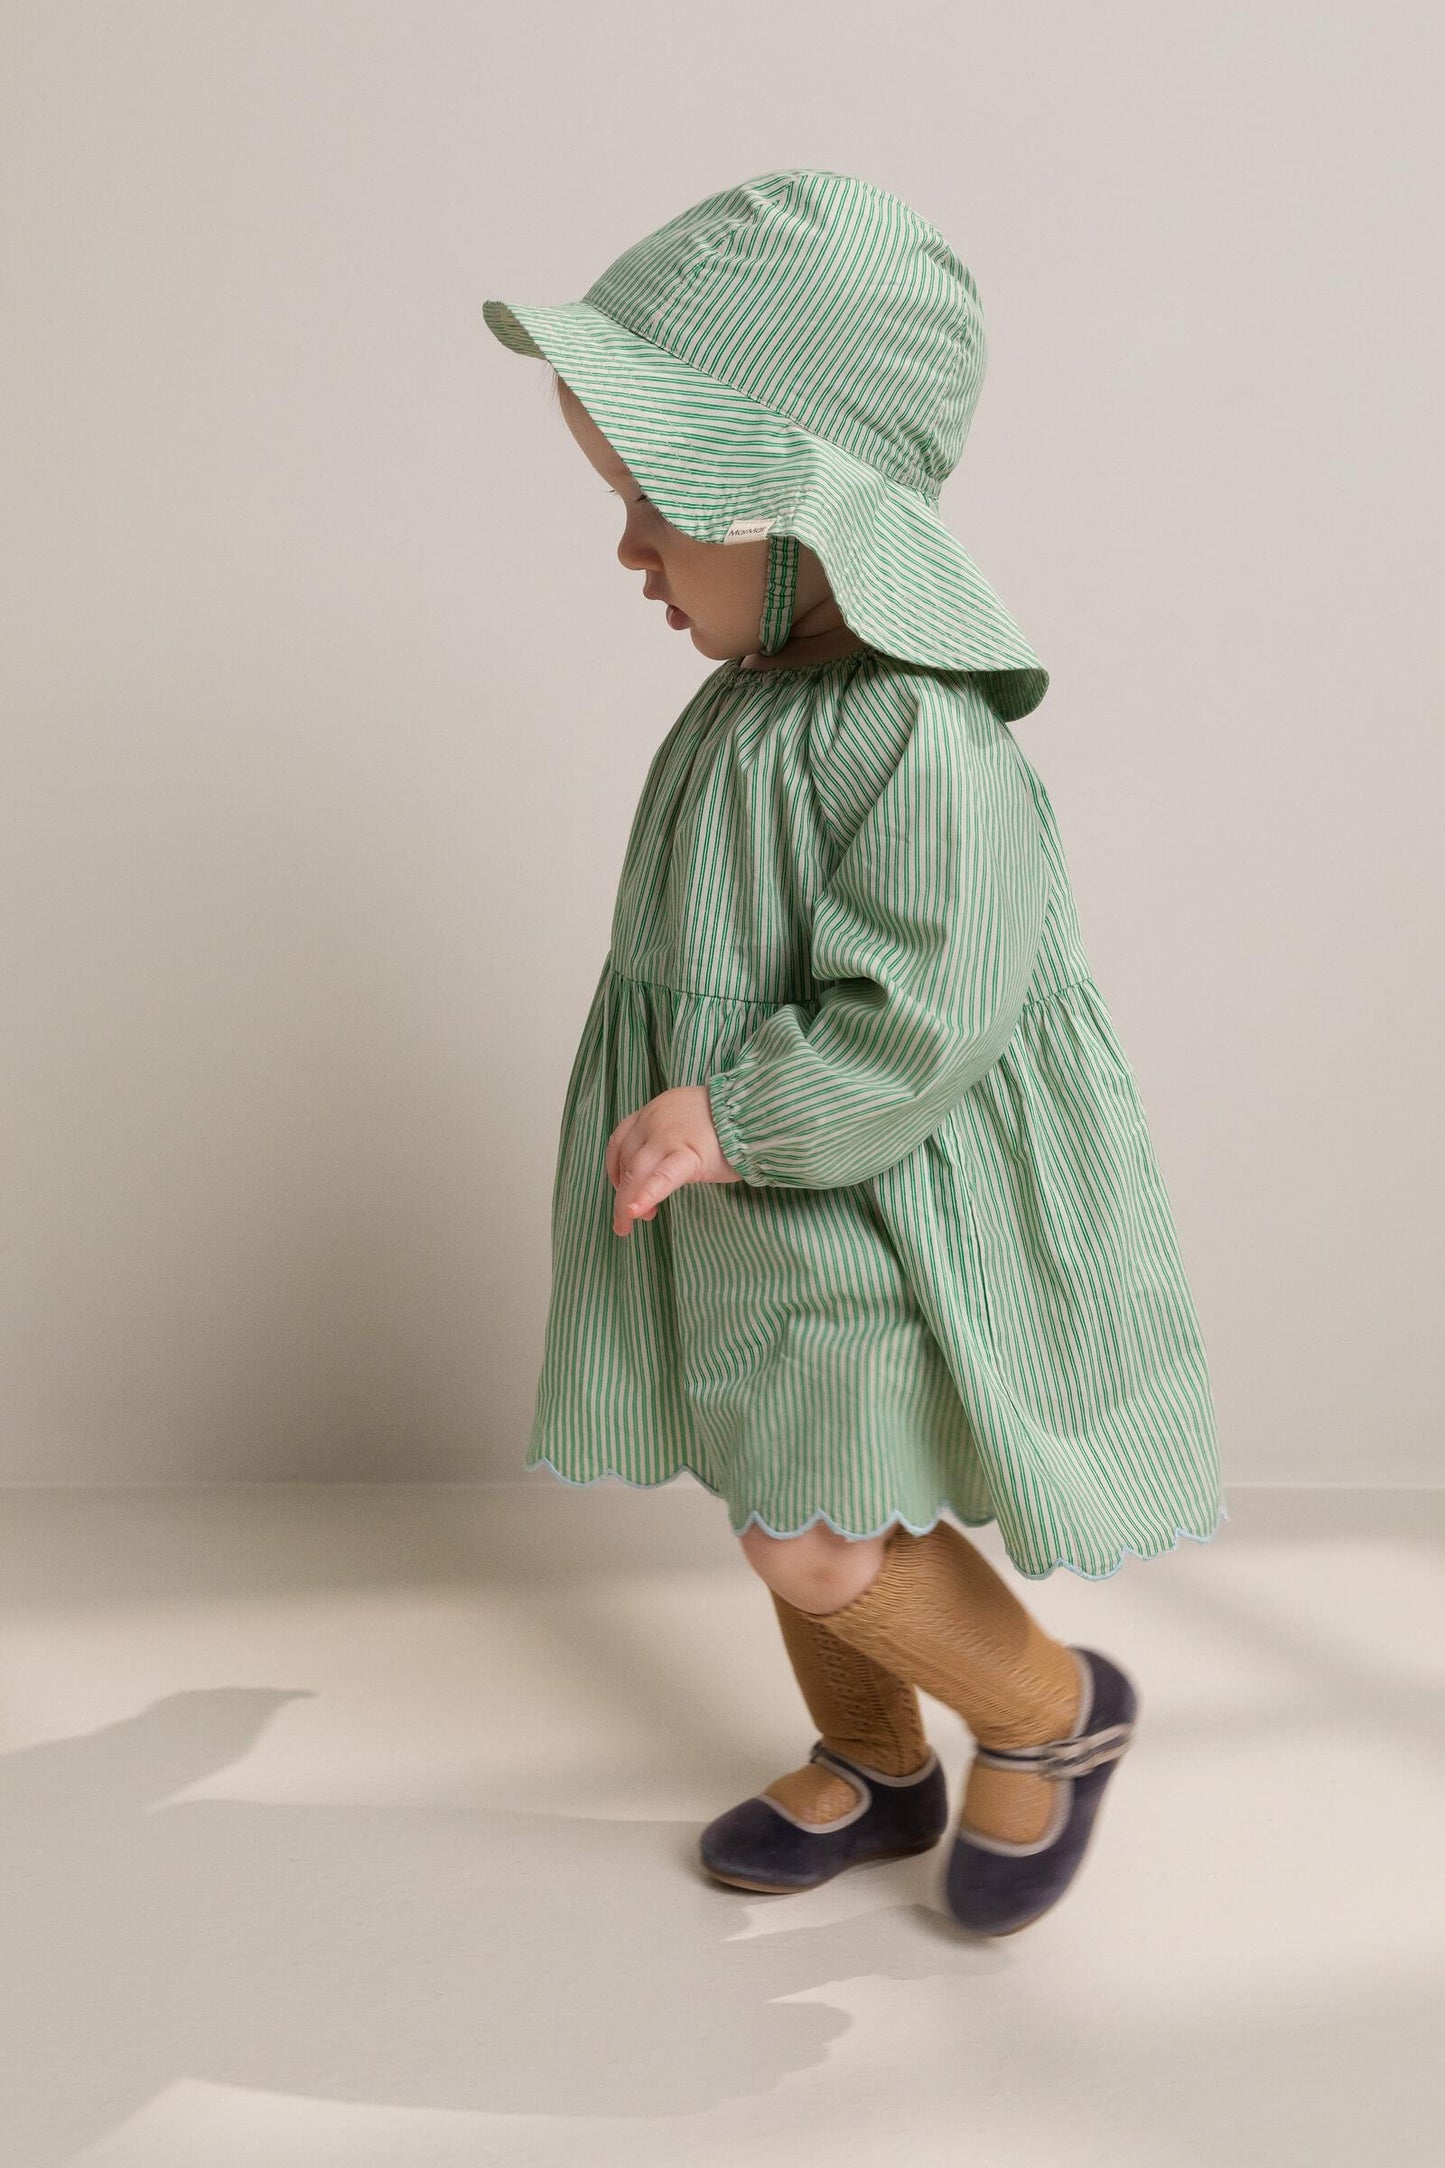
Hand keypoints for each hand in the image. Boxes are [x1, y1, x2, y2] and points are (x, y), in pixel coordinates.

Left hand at [606, 1085, 740, 1235]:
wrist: (755, 1110)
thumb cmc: (729, 1120)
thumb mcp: (688, 1117)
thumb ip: (669, 1138)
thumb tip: (657, 1171)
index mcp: (654, 1110)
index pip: (620, 1139)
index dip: (614, 1167)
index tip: (619, 1187)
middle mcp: (654, 1120)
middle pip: (626, 1159)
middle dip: (622, 1191)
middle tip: (627, 1216)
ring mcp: (669, 1136)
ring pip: (635, 1171)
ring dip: (626, 1202)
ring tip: (626, 1225)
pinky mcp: (689, 1155)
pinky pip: (661, 1178)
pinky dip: (645, 1196)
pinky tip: (636, 1212)